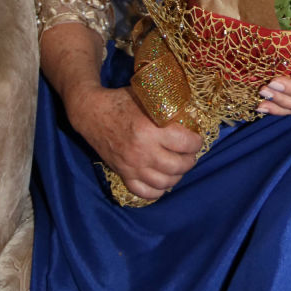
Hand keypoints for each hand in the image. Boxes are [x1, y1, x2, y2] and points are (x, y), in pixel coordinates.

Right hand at [66, 83, 202, 201]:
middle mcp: (143, 151)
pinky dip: (157, 191)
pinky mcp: (123, 174)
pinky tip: (163, 182)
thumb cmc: (122, 101)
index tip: (197, 140)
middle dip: (190, 161)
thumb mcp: (147, 98)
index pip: (184, 143)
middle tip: (191, 154)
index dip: (196, 143)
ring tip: (179, 167)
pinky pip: (144, 192)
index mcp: (151, 130)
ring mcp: (132, 166)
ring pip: (164, 182)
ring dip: (177, 176)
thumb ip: (167, 107)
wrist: (92, 113)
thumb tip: (190, 114)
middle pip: (177, 166)